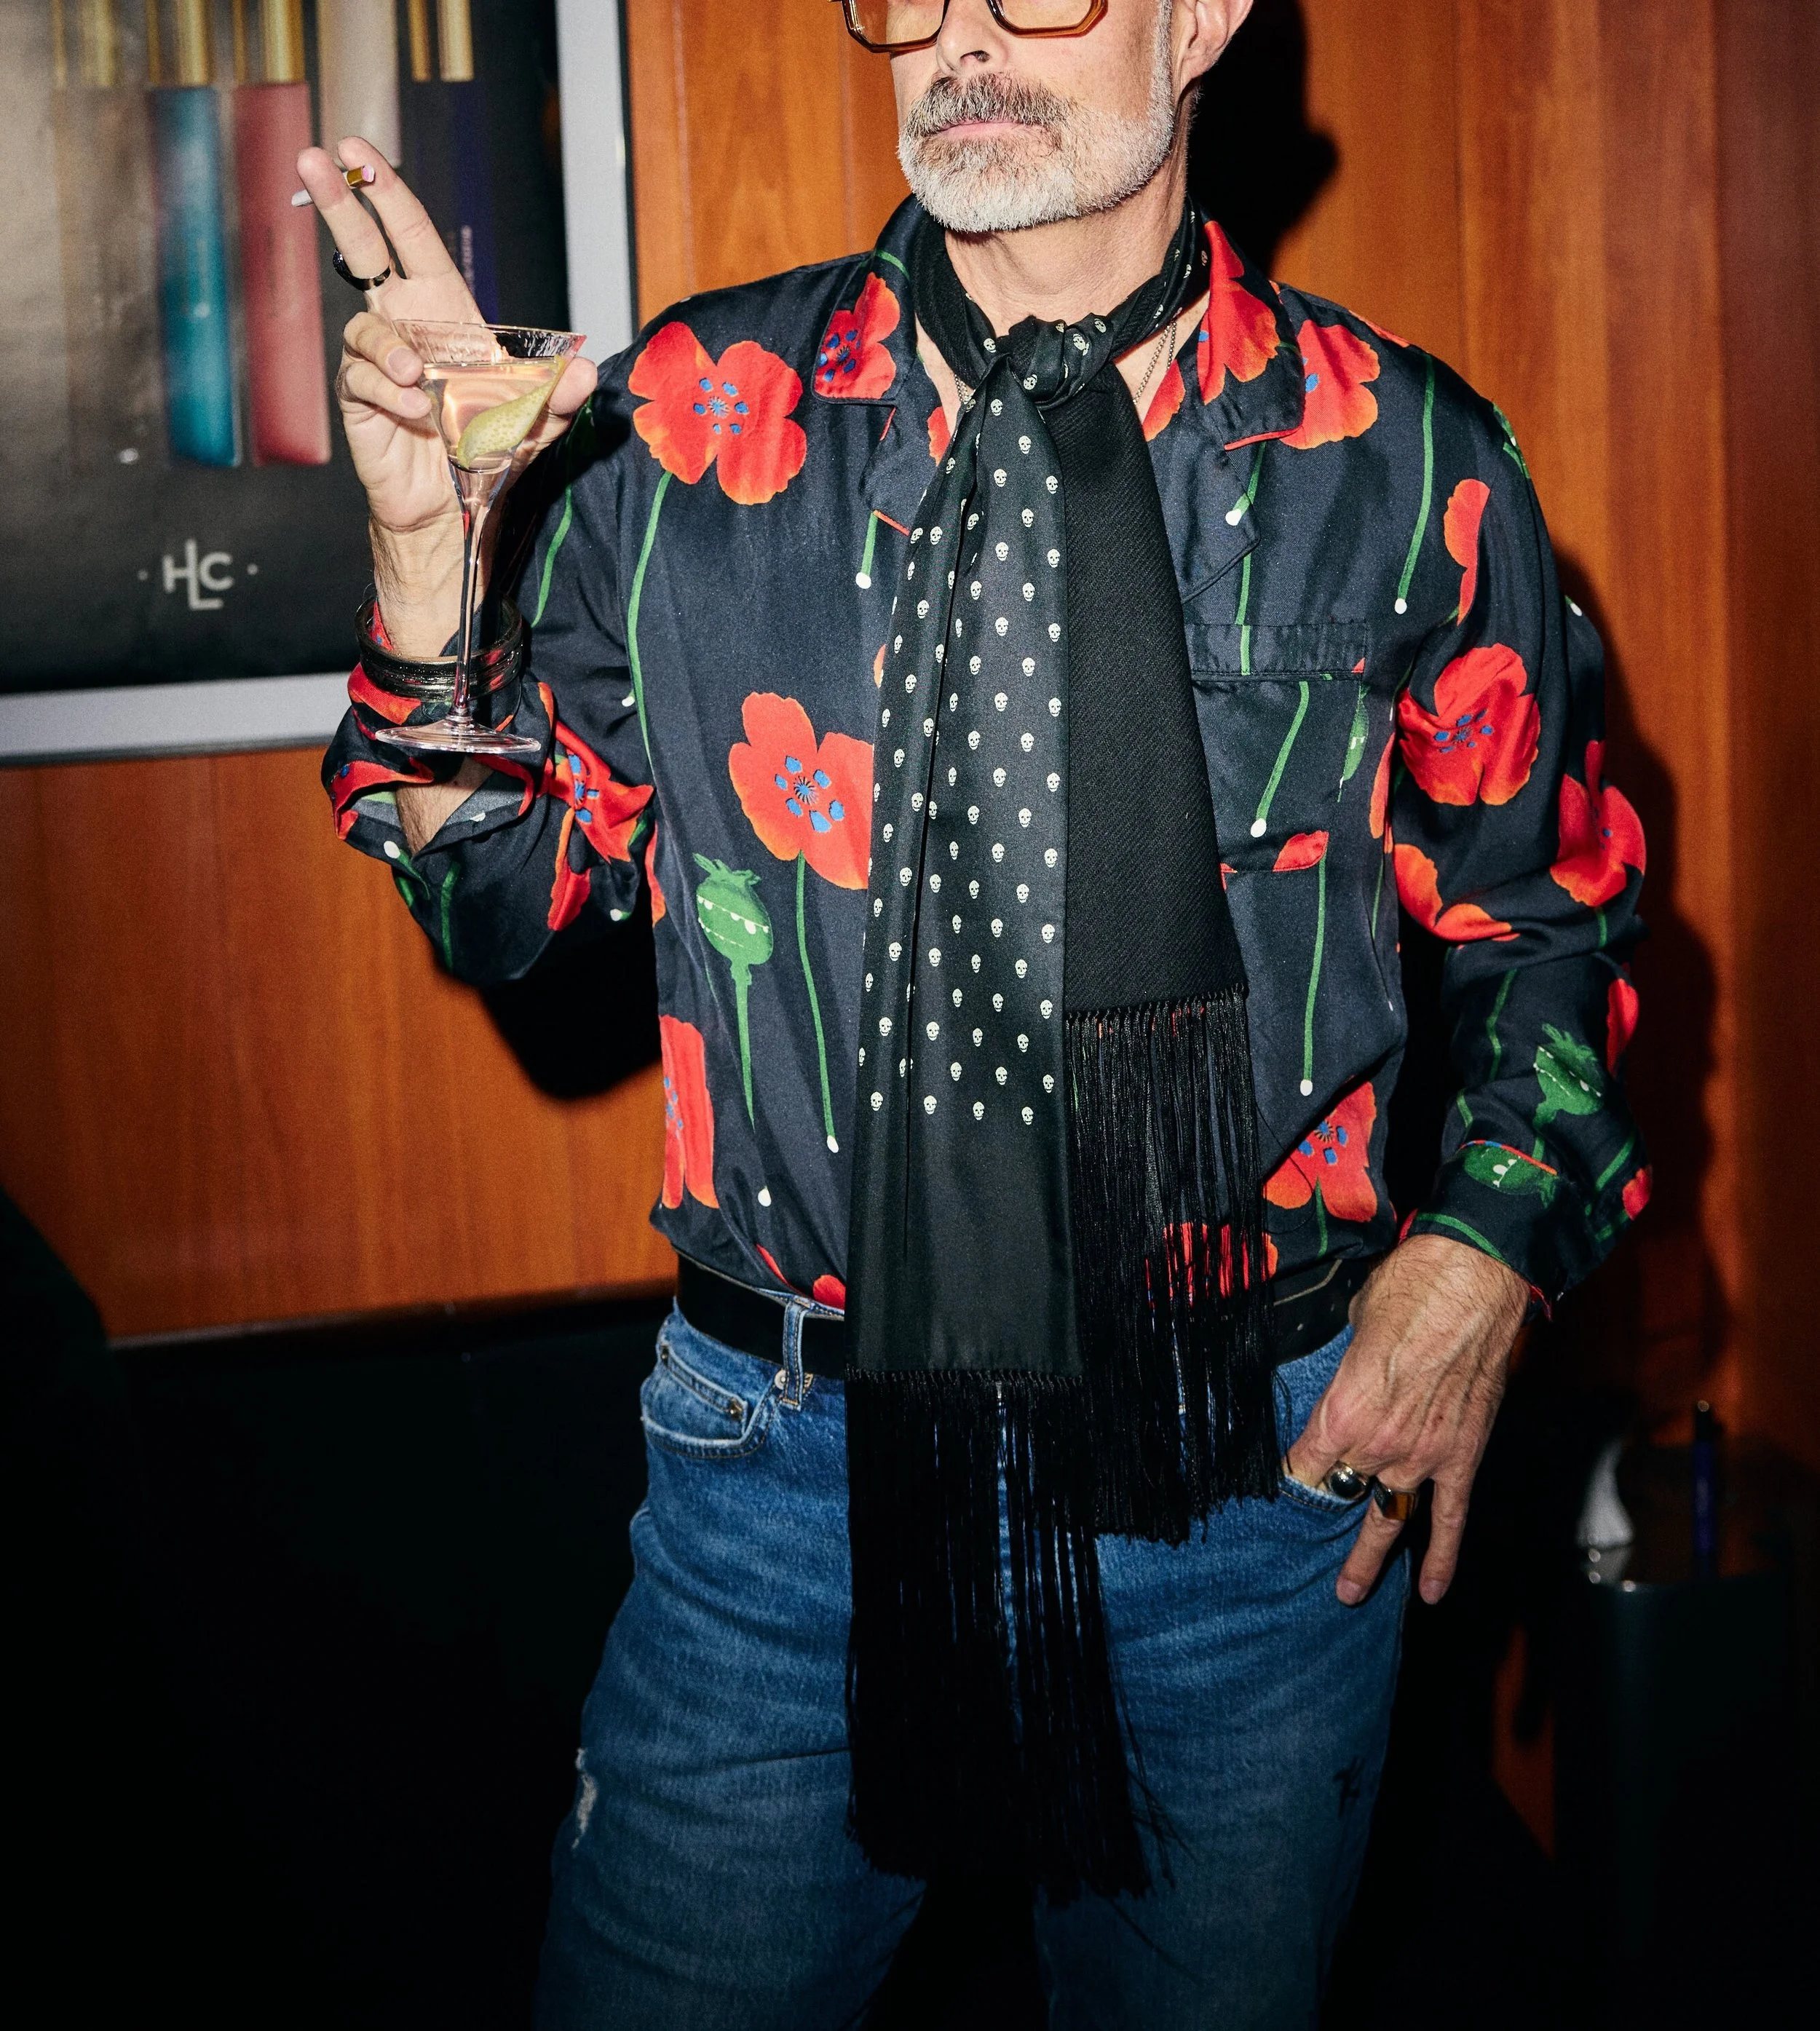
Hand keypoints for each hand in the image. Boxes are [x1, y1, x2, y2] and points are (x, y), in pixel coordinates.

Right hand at [294, 137, 597, 648]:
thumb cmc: (491, 454)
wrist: (458, 508)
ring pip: (367, 329)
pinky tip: (416, 415)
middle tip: (313, 159)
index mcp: (446, 316)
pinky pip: (364, 380)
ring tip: (420, 384)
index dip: (386, 195)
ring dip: (393, 352)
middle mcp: (405, 329)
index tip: (358, 150)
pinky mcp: (359, 399)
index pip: (412, 241)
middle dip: (338, 203)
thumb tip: (581, 373)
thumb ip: (556, 397)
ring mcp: (378, 362)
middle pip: (361, 251)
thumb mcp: (536, 424)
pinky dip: (391, 395)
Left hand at [1285, 1235, 1528, 1607]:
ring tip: (1348, 1591)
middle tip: (1301, 1542)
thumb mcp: (1351, 1329)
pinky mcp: (1463, 1457)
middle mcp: (1379, 1445)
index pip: (1303, 1465)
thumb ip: (1345, 1372)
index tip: (1280, 1486)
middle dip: (1323, 1506)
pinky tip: (1429, 1591)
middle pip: (1340, 1490)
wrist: (1473, 1281)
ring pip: (1389, 1517)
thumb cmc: (1407, 1291)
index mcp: (1341, 1413)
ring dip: (1367, 1553)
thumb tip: (1344, 1378)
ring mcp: (1424, 1457)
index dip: (1290, 1476)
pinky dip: (1442, 1558)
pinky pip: (1450, 1519)